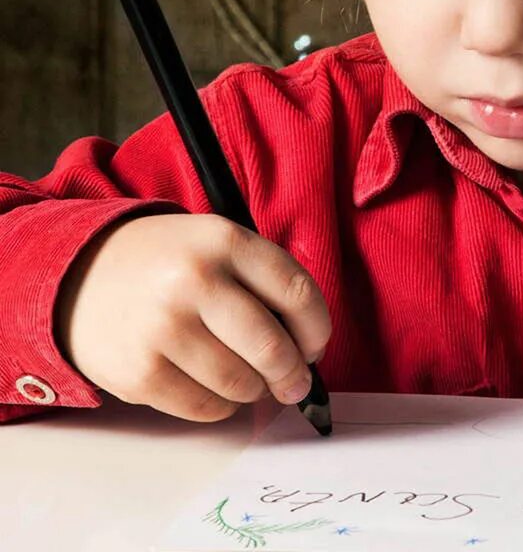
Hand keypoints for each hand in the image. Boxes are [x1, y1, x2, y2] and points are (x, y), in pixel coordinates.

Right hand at [56, 213, 330, 422]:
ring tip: (250, 382)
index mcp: (224, 240)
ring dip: (255, 391)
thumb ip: (263, 281)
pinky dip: (221, 406)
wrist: (79, 275)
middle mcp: (194, 281)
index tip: (316, 347)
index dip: (317, 330)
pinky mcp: (139, 372)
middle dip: (293, 374)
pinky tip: (216, 390)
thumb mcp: (216, 244)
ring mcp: (163, 328)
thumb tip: (308, 347)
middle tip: (295, 384)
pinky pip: (204, 406)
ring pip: (240, 382)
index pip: (298, 293)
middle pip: (272, 346)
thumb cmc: (166, 264)